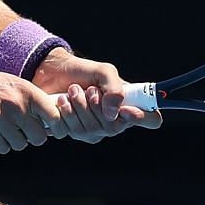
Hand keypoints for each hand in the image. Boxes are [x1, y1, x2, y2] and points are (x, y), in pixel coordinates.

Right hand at [0, 61, 68, 153]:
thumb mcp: (10, 84)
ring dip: (14, 140)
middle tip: (22, 130)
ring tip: (2, 128)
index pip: (54, 116)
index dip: (57, 127)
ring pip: (21, 144)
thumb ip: (29, 99)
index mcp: (26, 92)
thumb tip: (49, 119)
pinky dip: (0, 144)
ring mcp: (2, 121)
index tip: (54, 131)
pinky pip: (4, 148)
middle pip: (40, 137)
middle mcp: (16, 106)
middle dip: (32, 137)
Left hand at [30, 49, 162, 142]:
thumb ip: (115, 89)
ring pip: (90, 130)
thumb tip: (114, 113)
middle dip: (96, 106)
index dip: (143, 118)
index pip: (151, 120)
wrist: (53, 72)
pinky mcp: (73, 133)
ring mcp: (93, 131)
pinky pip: (71, 131)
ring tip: (72, 90)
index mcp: (128, 106)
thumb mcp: (104, 72)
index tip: (126, 110)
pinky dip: (65, 112)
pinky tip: (62, 101)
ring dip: (79, 106)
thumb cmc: (84, 72)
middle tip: (88, 89)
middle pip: (113, 128)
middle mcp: (114, 123)